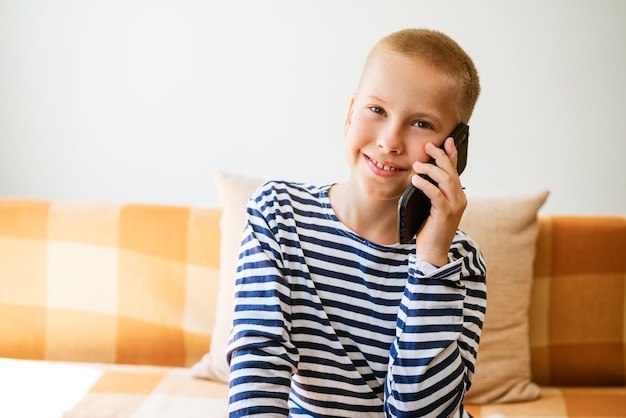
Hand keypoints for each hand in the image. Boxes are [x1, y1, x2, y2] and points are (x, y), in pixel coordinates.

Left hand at [410, 137, 466, 266]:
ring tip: (417, 164)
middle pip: (451, 171)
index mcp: (457, 195)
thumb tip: (422, 173)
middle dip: (439, 156)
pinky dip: (425, 185)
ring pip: (445, 180)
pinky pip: (436, 194)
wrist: (433, 251)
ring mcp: (454, 205)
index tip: (447, 140)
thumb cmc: (430, 228)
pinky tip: (416, 180)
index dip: (452, 154)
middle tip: (428, 146)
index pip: (455, 170)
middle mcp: (459, 198)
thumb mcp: (432, 206)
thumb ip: (432, 191)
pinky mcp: (445, 213)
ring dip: (431, 169)